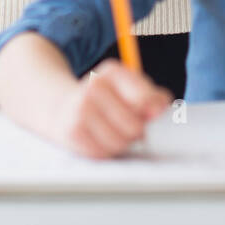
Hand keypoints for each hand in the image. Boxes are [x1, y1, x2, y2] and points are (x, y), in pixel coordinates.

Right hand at [50, 59, 171, 158]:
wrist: (63, 107)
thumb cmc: (106, 100)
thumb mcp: (129, 88)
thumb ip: (153, 96)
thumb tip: (161, 107)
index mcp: (113, 71)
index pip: (144, 98)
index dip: (151, 111)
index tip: (151, 114)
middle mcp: (95, 86)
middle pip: (135, 126)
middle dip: (135, 131)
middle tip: (126, 125)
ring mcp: (81, 108)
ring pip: (119, 142)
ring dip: (121, 143)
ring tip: (112, 132)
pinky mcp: (72, 131)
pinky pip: (102, 153)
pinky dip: (105, 151)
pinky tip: (98, 139)